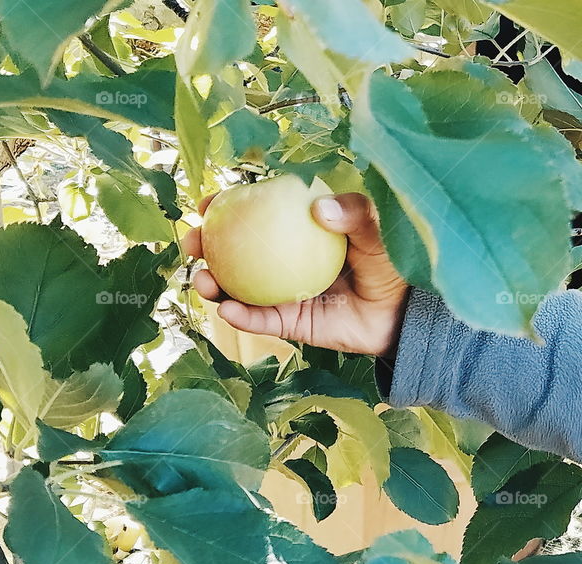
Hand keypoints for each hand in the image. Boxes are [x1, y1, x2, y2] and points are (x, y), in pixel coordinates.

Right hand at [183, 192, 409, 357]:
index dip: (226, 209)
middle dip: (205, 248)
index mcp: (296, 232)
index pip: (255, 215)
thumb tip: (318, 209)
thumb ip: (355, 213)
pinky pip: (262, 320)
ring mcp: (282, 294)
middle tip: (192, 242)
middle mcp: (282, 262)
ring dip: (213, 286)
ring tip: (203, 281)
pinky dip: (242, 316)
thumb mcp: (378, 229)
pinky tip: (227, 310)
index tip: (208, 204)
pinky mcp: (290, 325)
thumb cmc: (394, 262)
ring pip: (237, 290)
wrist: (407, 311)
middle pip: (234, 253)